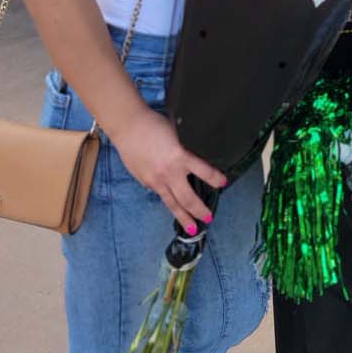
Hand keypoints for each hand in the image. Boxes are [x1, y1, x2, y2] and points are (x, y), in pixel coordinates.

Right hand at [108, 107, 225, 229]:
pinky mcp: (145, 181)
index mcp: (179, 157)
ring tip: (191, 228)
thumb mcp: (176, 133)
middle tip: (208, 218)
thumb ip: (184, 148)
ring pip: (172, 203)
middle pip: (188, 198)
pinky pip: (159, 193)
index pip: (204, 172)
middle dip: (199, 210)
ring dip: (183, 217)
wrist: (128, 126)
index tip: (223, 183)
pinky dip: (167, 199)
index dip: (215, 178)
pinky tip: (173, 204)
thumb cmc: (153, 124)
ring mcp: (155, 180)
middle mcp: (169, 173)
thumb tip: (192, 156)